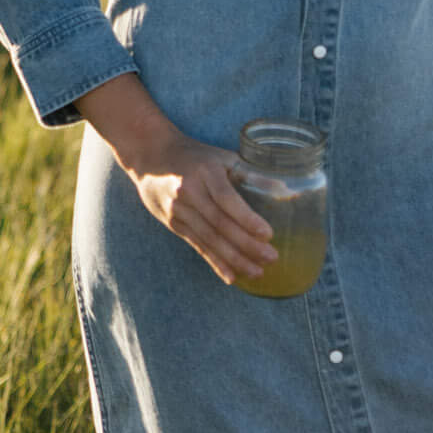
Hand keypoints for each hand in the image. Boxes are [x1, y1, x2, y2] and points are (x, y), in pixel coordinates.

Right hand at [129, 131, 278, 285]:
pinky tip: (231, 276)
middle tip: (271, 257)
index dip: (247, 219)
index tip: (268, 234)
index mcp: (205, 172)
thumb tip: (282, 190)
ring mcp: (179, 210)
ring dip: (234, 259)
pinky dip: (215, 263)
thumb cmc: (194, 156)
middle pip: (220, 224)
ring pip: (209, 239)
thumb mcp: (220, 157)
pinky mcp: (174, 224)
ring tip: (257, 272)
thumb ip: (248, 173)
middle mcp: (189, 192)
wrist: (150, 156)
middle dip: (247, 244)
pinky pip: (197, 246)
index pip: (227, 199)